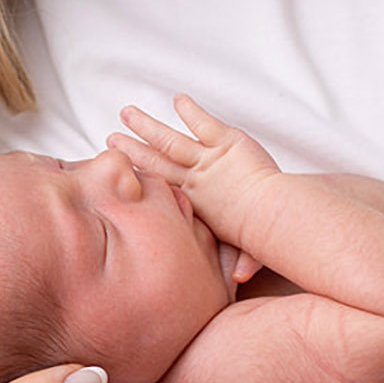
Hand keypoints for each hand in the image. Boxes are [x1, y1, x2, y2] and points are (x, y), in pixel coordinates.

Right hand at [109, 95, 278, 241]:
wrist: (273, 217)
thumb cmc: (260, 234)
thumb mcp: (245, 247)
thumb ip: (240, 258)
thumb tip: (238, 282)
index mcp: (193, 202)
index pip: (159, 185)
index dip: (140, 175)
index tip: (121, 167)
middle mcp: (194, 179)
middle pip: (154, 160)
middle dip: (131, 148)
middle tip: (110, 138)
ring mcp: (207, 160)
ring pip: (169, 140)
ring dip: (147, 127)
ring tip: (127, 112)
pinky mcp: (226, 143)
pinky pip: (203, 124)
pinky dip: (191, 112)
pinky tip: (178, 99)